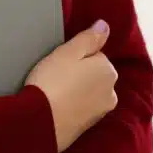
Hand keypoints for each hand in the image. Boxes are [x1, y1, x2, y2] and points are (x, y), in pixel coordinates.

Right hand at [26, 19, 117, 150]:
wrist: (40, 123)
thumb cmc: (52, 82)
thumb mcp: (68, 52)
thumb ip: (89, 38)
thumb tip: (105, 26)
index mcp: (108, 70)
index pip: (95, 55)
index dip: (75, 57)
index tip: (59, 63)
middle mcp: (111, 92)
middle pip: (94, 76)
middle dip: (79, 75)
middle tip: (55, 78)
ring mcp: (101, 112)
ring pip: (89, 93)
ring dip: (76, 92)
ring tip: (54, 94)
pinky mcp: (89, 127)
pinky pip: (82, 109)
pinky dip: (73, 107)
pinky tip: (57, 107)